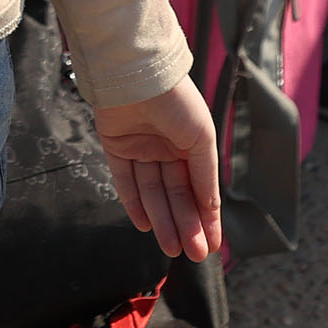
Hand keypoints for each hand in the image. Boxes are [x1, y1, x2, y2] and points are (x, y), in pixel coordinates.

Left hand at [95, 79, 224, 260]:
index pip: (199, 189)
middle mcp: (166, 148)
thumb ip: (205, 176)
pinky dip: (134, 203)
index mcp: (191, 144)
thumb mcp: (201, 139)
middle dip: (185, 225)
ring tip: (172, 247)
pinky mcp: (116, 147)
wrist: (138, 73)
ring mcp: (141, 148)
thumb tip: (211, 209)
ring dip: (162, 220)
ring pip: (152, 192)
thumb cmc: (177, 102)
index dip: (206, 218)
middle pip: (175, 195)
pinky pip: (126, 181)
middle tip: (193, 253)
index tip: (212, 245)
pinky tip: (144, 225)